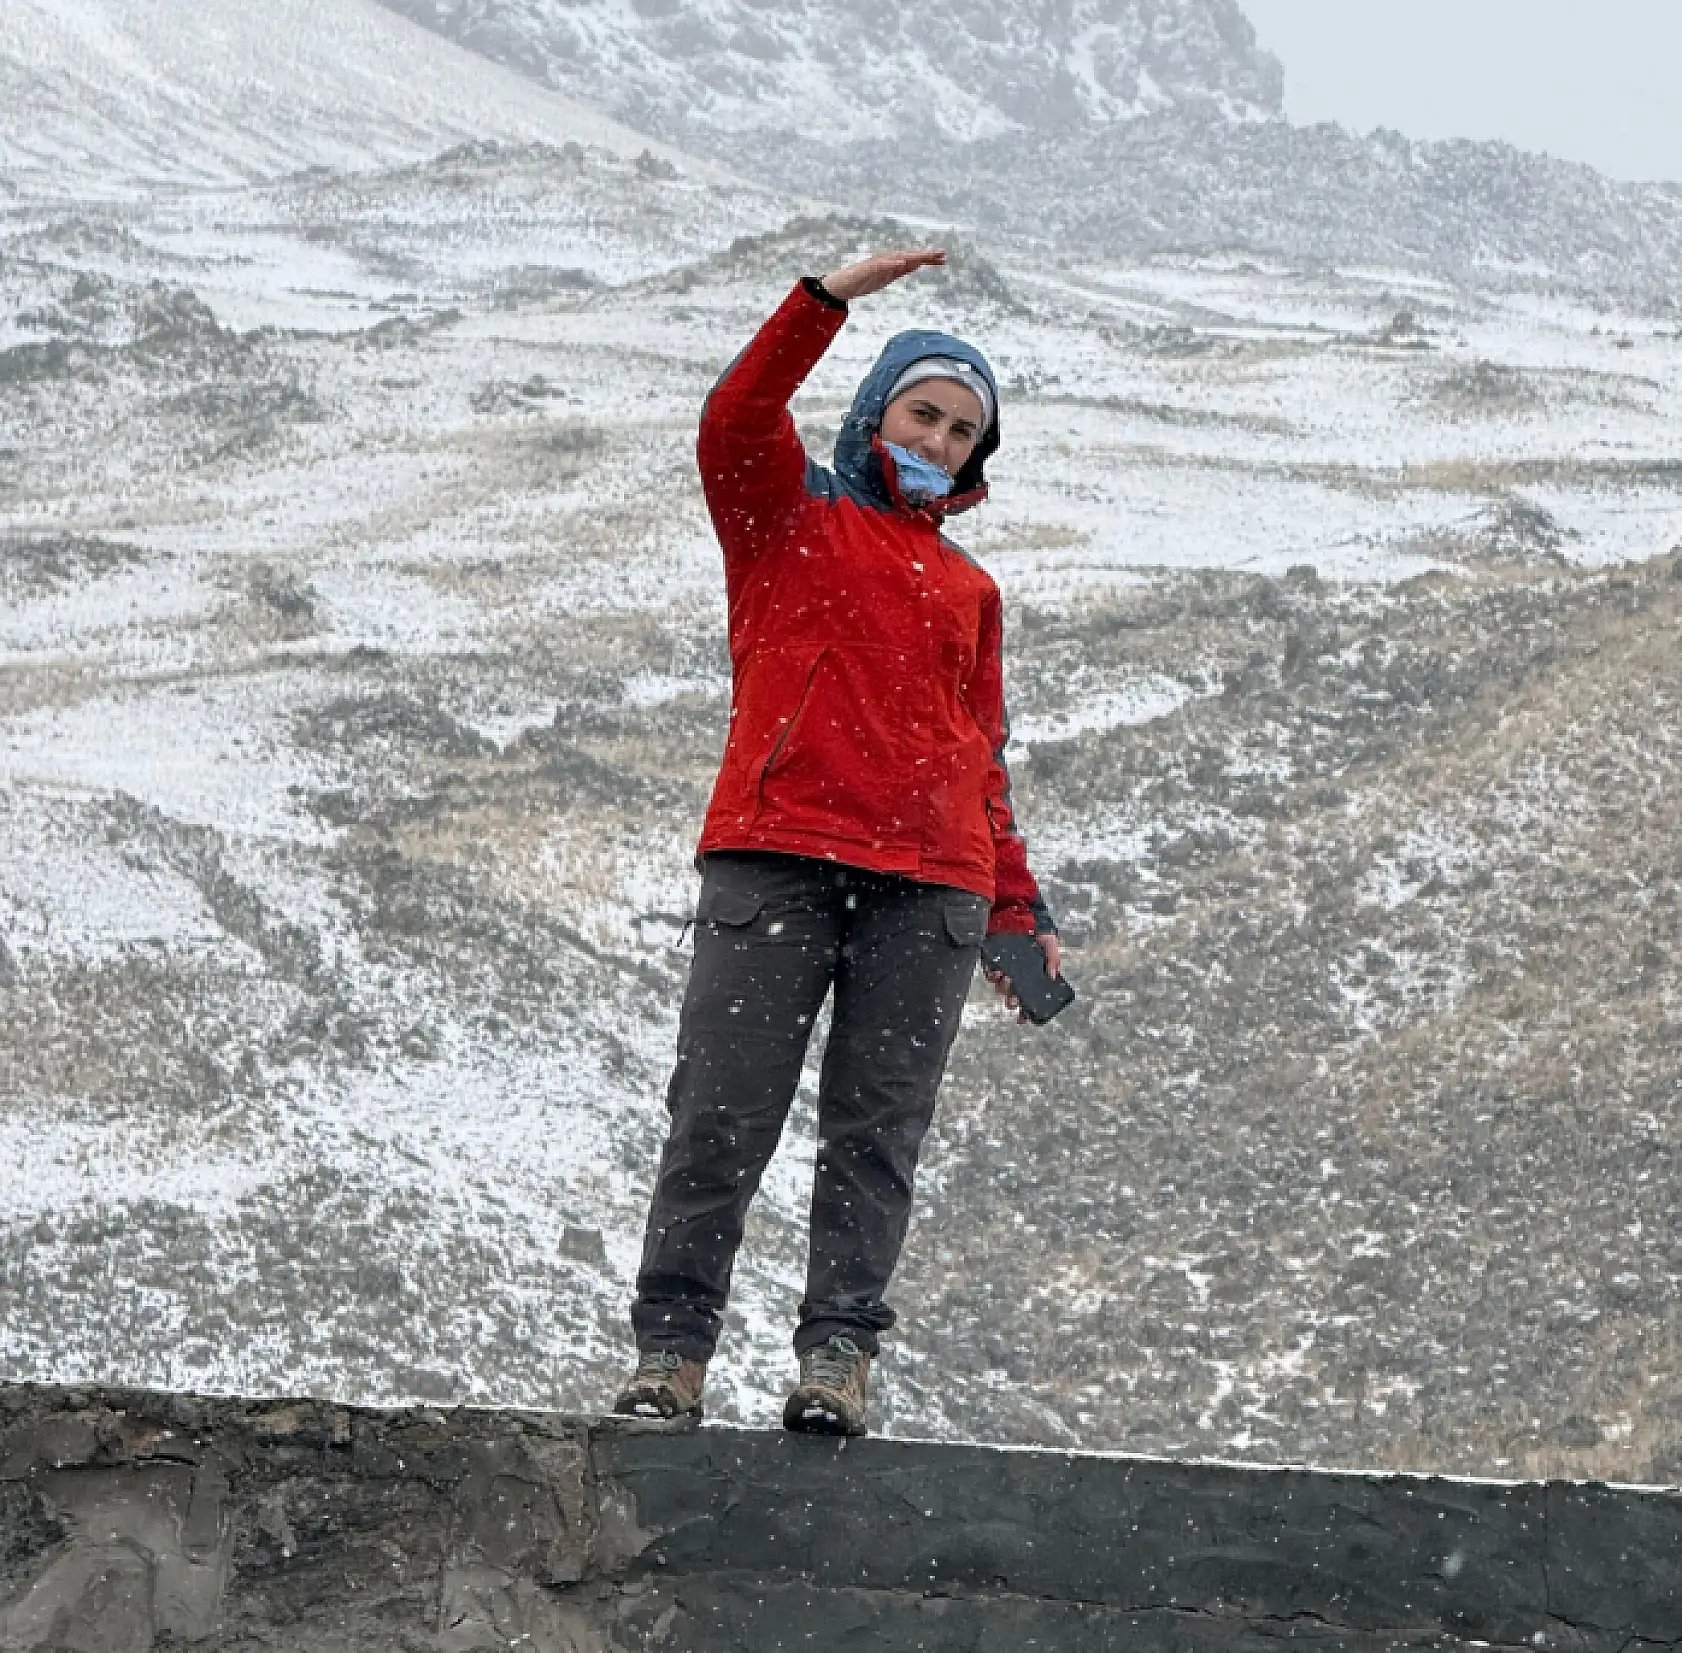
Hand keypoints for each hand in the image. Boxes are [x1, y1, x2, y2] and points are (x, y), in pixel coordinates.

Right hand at [820, 248, 946, 303]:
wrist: (843, 285)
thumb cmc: (864, 281)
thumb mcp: (887, 277)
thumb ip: (899, 270)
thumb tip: (913, 265)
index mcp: (893, 263)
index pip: (914, 260)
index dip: (929, 259)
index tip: (943, 259)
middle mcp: (887, 259)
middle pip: (910, 256)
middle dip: (926, 255)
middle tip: (942, 254)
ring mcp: (878, 263)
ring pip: (898, 257)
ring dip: (913, 256)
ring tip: (926, 255)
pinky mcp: (869, 268)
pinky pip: (882, 264)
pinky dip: (892, 262)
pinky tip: (902, 262)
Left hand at [984, 932, 1061, 1024]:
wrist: (1021, 911)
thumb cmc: (1037, 929)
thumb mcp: (1050, 943)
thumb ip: (1054, 959)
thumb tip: (1053, 976)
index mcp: (1031, 978)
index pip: (1027, 1000)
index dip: (1024, 1012)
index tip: (1023, 1019)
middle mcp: (1016, 976)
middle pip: (1012, 996)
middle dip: (1012, 1001)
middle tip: (1014, 999)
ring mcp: (1003, 969)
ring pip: (1000, 986)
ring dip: (1002, 987)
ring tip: (1006, 980)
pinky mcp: (991, 960)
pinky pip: (989, 972)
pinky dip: (991, 974)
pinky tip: (996, 972)